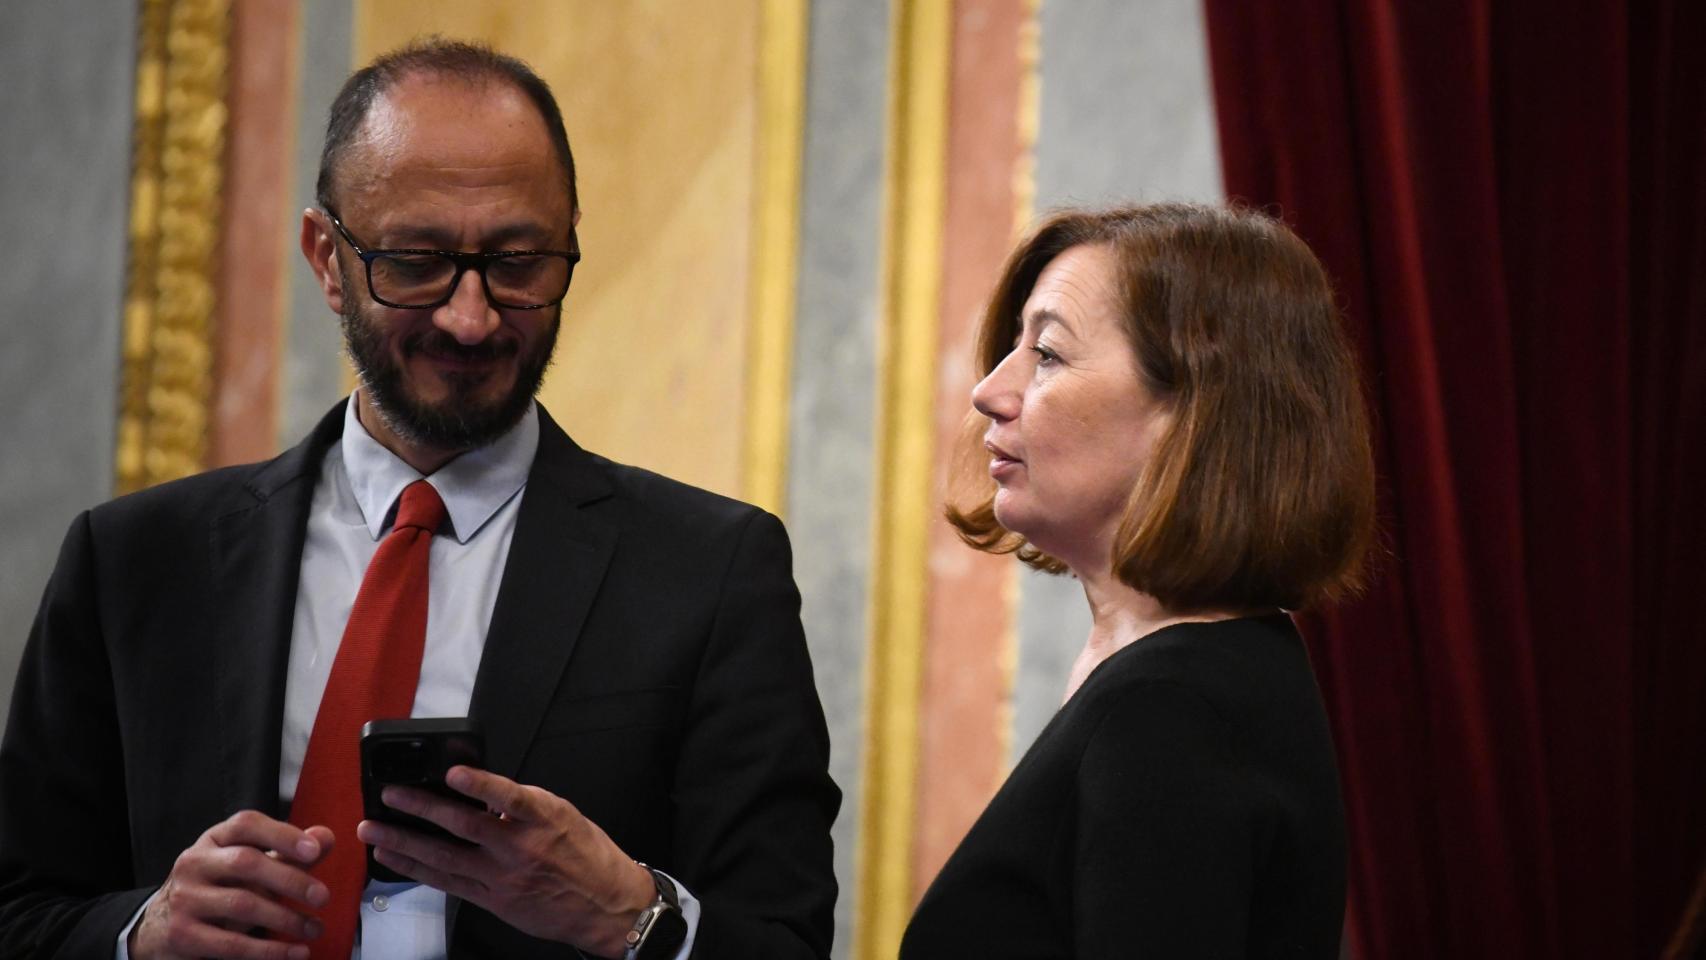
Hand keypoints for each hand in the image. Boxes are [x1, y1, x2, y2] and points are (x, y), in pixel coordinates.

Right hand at [129, 810, 332, 959]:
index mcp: (214, 839)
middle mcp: (194, 863)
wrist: (162, 926)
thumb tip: (325, 837)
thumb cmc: (217, 888)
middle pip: (247, 863)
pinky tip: (295, 952)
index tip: (315, 851)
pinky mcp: (183, 935)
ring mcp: (185, 899)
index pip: (247, 824)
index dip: (283, 834)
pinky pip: (232, 944)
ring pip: (242, 904)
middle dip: (291, 880)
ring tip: (314, 929)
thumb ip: (287, 852)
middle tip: (322, 897)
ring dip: (286, 919)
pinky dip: (269, 950)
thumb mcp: (249, 865)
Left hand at [356, 766, 655, 956]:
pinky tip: (395, 858)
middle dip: (421, 809)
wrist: (605, 906)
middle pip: (463, 827)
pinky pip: (448, 883)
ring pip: (445, 858)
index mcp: (544, 819)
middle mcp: (521, 848)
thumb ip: (523, 805)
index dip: (480, 785)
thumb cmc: (588, 856)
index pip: (509, 797)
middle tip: (390, 796)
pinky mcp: (493, 900)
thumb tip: (480, 792)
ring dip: (404, 842)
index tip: (454, 773)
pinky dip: (417, 869)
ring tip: (373, 830)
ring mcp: (503, 878)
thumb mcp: (564, 816)